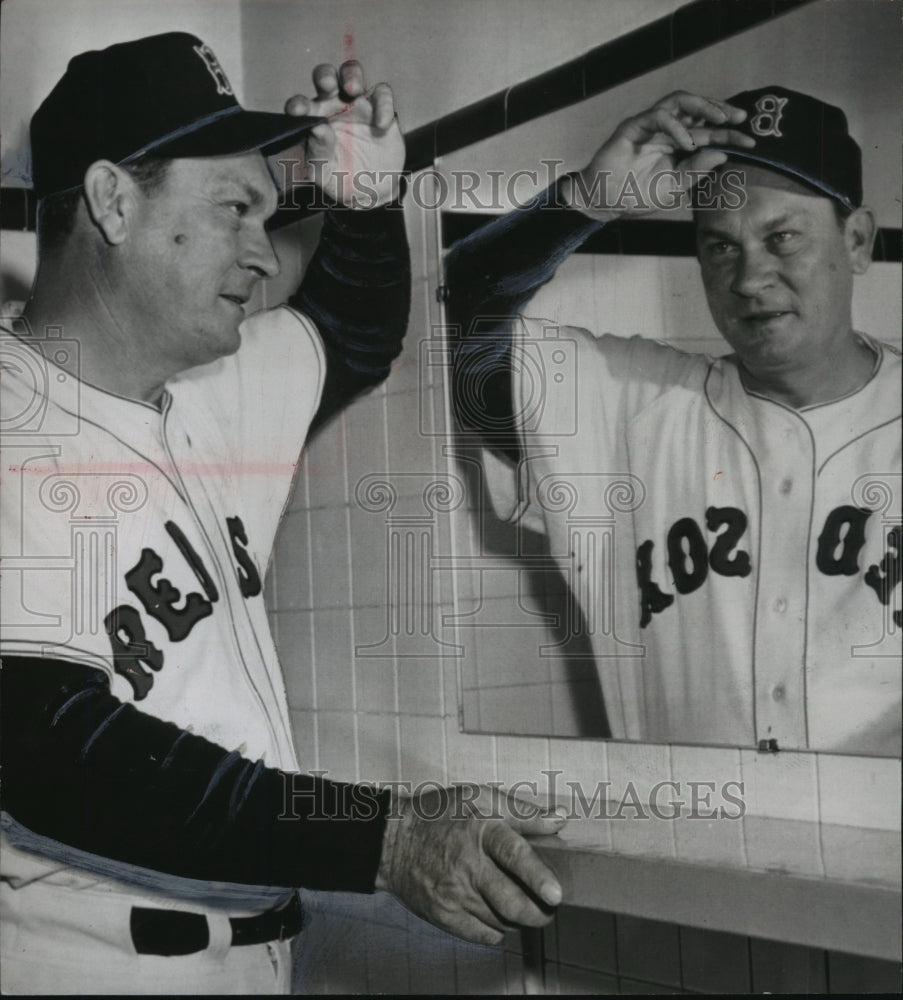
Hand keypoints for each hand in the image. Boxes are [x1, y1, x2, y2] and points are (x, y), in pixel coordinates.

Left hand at [284, 60, 404, 207]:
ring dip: (352, 75)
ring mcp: (357, 104)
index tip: (297, 111)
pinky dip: (383, 104)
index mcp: (314, 119)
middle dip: (325, 76)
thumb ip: (319, 151)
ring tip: (353, 90)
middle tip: (327, 86)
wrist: (372, 190)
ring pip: (352, 73)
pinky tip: (381, 125)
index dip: (298, 104)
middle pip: (326, 77)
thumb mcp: (325, 172)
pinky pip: (382, 94)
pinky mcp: (381, 108)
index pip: (302, 105)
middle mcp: (333, 106)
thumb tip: (318, 128)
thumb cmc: (341, 178)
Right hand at [375, 783, 564, 944]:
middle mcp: (468, 866)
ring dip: (520, 919)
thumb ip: (522, 812)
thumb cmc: (438, 815)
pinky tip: (495, 911)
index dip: (537, 876)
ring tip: (521, 904)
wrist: (391, 842)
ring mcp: (455, 895)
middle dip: (539, 913)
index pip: (514, 855)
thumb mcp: (479, 798)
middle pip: (512, 903)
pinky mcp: (445, 916)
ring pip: (503, 922)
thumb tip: (559, 819)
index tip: (556, 893)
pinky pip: (484, 935)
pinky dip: (498, 928)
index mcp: (481, 831)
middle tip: (549, 907)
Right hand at [563, 91, 754, 219]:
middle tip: (740, 119)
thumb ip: (696, 170)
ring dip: (703, 107)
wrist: (605, 201)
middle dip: (721, 111)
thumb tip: (723, 154)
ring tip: (720, 120)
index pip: (709, 133)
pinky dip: (676, 127)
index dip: (730, 136)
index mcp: (679, 145)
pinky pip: (660, 116)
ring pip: (681, 102)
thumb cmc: (637, 196)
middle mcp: (668, 130)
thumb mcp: (674, 187)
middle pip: (698, 110)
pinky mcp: (635, 125)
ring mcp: (651, 126)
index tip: (750, 143)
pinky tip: (686, 142)